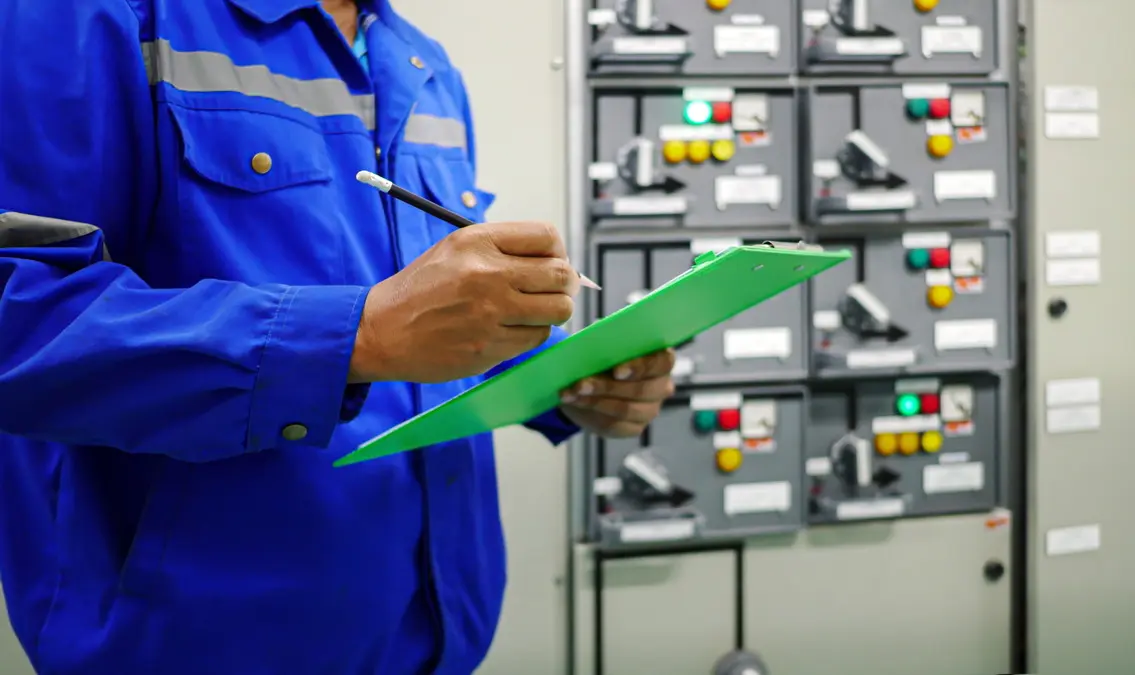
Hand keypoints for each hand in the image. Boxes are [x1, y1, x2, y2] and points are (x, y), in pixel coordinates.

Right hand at [349, 221, 578, 382]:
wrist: (381, 330)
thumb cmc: (421, 289)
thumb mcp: (455, 250)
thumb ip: (503, 249)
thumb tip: (556, 262)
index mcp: (477, 242)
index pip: (547, 237)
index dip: (558, 251)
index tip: (553, 262)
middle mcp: (487, 274)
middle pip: (560, 275)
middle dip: (565, 284)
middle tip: (555, 290)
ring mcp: (490, 313)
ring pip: (557, 310)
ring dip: (552, 312)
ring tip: (533, 311)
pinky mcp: (490, 347)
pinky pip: (536, 338)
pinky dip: (531, 334)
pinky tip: (511, 329)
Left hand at [558, 349, 675, 437]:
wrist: (592, 386)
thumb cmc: (603, 359)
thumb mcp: (604, 347)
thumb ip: (606, 345)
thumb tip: (590, 345)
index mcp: (661, 360)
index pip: (663, 363)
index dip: (640, 367)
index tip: (616, 371)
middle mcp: (661, 386)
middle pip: (642, 390)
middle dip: (608, 387)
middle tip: (581, 384)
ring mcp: (650, 409)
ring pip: (626, 409)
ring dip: (595, 400)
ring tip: (573, 392)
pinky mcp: (635, 427)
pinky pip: (615, 424)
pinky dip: (591, 411)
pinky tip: (574, 401)